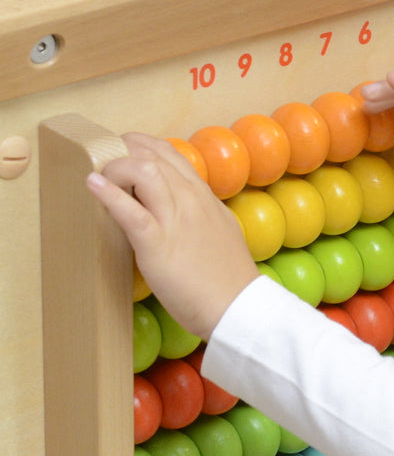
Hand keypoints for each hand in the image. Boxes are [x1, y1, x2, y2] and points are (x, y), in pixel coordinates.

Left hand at [87, 133, 258, 339]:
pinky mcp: (158, 244)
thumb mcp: (221, 233)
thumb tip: (179, 210)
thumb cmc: (229, 280)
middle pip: (152, 155)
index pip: (171, 154)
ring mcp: (175, 220)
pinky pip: (130, 211)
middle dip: (123, 151)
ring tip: (100, 177)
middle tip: (104, 161)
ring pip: (143, 171)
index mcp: (205, 198)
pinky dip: (108, 194)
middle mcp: (191, 201)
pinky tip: (93, 185)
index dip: (142, 146)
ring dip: (115, 168)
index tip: (125, 152)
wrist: (237, 308)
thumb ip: (201, 215)